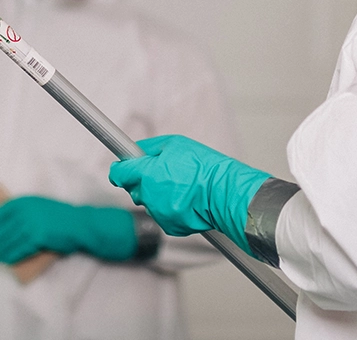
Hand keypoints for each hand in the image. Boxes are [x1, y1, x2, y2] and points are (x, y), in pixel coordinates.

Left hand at [0, 196, 136, 263]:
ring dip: (3, 252)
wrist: (82, 225)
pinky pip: (17, 251)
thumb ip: (22, 214)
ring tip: (2, 256)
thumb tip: (1, 230)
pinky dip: (12, 257)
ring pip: (6, 243)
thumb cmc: (61, 219)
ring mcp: (31, 223)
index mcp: (24, 201)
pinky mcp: (37, 236)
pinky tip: (10, 260)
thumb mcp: (40, 209)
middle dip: (0, 243)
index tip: (0, 238)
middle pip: (1, 232)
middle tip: (0, 250)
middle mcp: (26, 210)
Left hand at [109, 135, 270, 255]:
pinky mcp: (168, 226)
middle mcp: (148, 196)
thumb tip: (134, 152)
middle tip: (163, 172)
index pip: (119, 173)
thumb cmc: (204, 167)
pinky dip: (169, 207)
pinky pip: (162, 214)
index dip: (120, 169)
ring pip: (148, 202)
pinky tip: (186, 198)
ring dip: (157, 194)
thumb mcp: (176, 144)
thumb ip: (149, 148)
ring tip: (181, 185)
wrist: (224, 192)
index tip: (122, 167)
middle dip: (143, 181)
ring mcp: (158, 213)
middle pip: (133, 189)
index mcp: (147, 173)